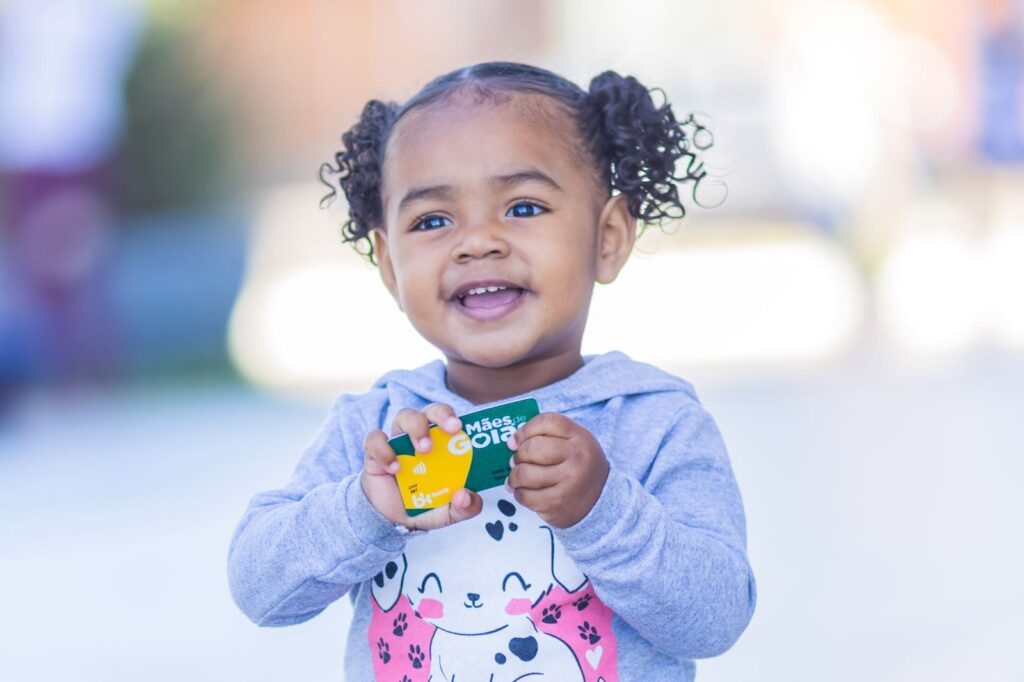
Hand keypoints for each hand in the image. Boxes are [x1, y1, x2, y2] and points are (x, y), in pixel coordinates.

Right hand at [361, 402, 482, 530]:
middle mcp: (421, 436)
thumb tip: (467, 496)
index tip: (462, 428)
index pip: (451, 421)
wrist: (389, 519)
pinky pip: (375, 439)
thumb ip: (465, 508)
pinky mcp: (375, 451)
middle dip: (442, 414)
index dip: (458, 419)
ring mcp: (398, 441)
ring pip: (404, 416)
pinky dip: (384, 450)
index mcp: (442, 445)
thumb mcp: (448, 512)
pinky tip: (394, 468)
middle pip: (430, 411)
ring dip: (417, 428)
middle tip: (452, 429)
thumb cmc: (423, 505)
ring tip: (424, 450)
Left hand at [506, 413, 609, 527]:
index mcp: (579, 437)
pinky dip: (519, 494)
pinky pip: (526, 496)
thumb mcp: (573, 441)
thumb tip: (512, 443)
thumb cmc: (579, 465)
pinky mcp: (558, 503)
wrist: (602, 498)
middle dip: (518, 456)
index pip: (546, 422)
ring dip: (514, 477)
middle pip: (531, 448)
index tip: (514, 441)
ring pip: (524, 473)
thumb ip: (547, 434)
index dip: (525, 430)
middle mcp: (577, 457)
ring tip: (517, 479)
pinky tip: (525, 492)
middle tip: (517, 462)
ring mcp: (568, 482)